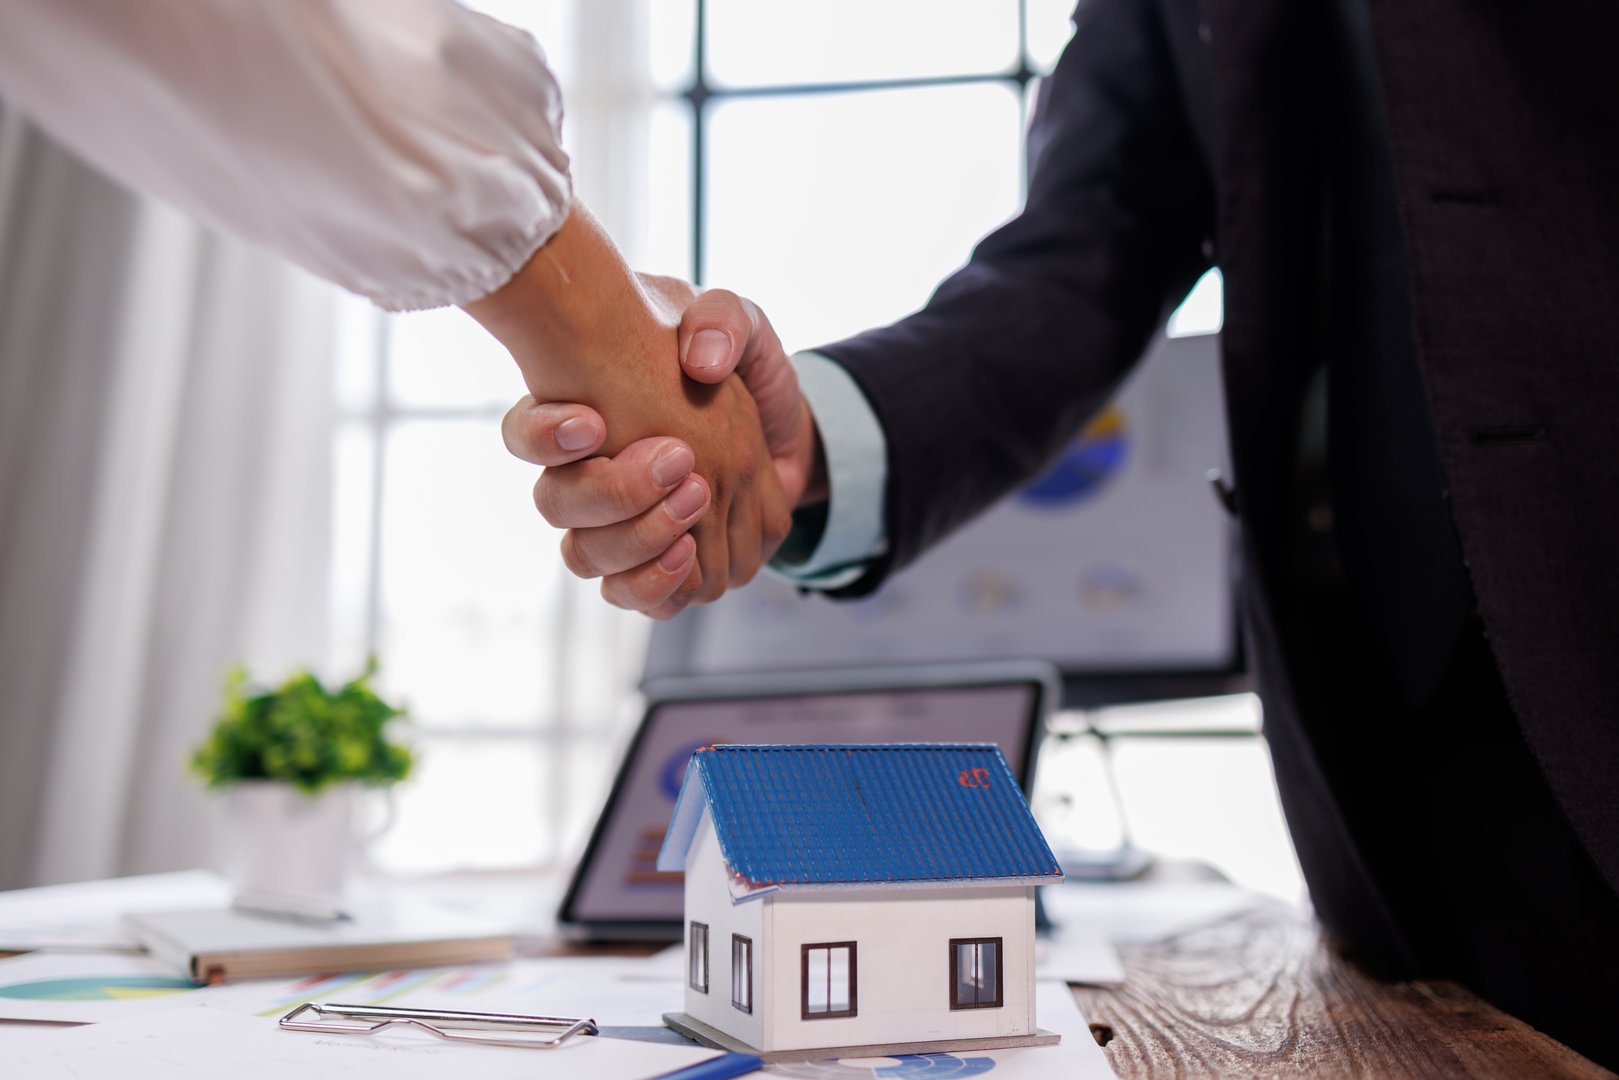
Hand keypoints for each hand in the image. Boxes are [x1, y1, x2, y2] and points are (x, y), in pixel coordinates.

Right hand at [462, 208, 795, 616]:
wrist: (782, 430)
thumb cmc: (741, 372)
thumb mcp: (739, 325)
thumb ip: (723, 322)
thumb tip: (703, 361)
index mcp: (586, 409)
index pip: (526, 431)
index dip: (544, 434)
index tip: (594, 421)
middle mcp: (587, 473)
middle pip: (555, 505)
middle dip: (615, 491)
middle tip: (681, 458)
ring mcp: (617, 525)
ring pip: (589, 558)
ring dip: (640, 538)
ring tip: (697, 498)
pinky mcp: (658, 563)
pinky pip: (632, 596)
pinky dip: (654, 583)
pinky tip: (688, 552)